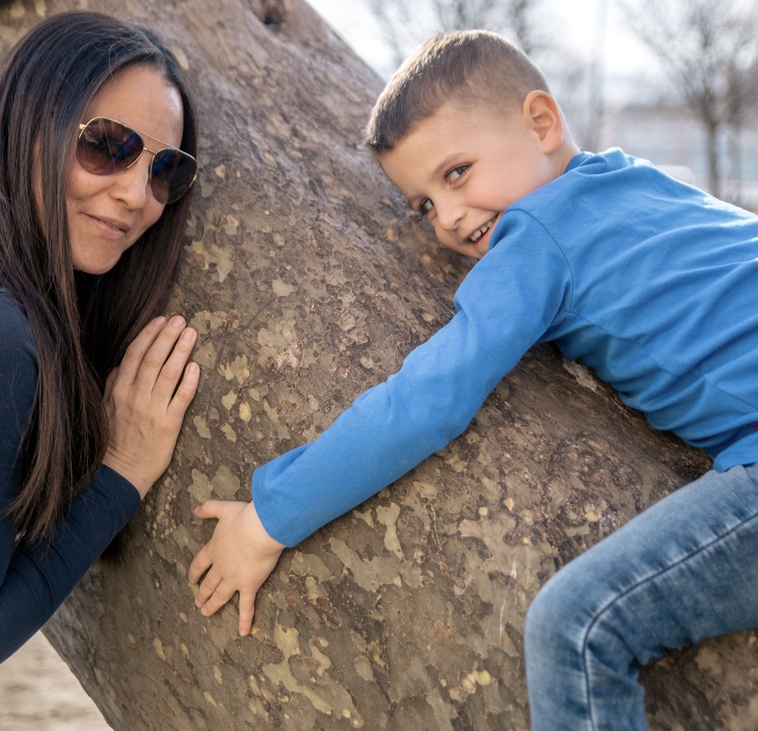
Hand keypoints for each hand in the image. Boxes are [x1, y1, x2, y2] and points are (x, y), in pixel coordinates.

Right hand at [103, 315, 198, 496]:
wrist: (120, 472)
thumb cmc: (114, 439)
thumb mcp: (106, 408)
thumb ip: (113, 384)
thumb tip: (121, 364)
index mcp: (119, 390)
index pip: (134, 354)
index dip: (149, 334)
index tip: (161, 319)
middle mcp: (135, 396)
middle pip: (153, 358)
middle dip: (168, 336)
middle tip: (181, 320)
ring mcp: (152, 410)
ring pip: (168, 373)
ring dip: (181, 351)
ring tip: (191, 334)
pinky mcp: (169, 425)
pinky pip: (181, 398)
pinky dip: (189, 381)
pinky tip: (196, 366)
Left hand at [189, 500, 285, 635]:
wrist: (261, 530)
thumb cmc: (245, 517)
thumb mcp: (224, 508)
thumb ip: (208, 508)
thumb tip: (195, 510)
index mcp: (214, 549)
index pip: (200, 563)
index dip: (195, 572)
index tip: (192, 580)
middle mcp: (221, 567)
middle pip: (209, 583)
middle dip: (202, 593)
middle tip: (197, 602)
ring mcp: (233, 579)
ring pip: (220, 596)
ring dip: (212, 606)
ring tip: (205, 613)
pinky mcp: (249, 586)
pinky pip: (246, 606)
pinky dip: (244, 620)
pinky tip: (242, 632)